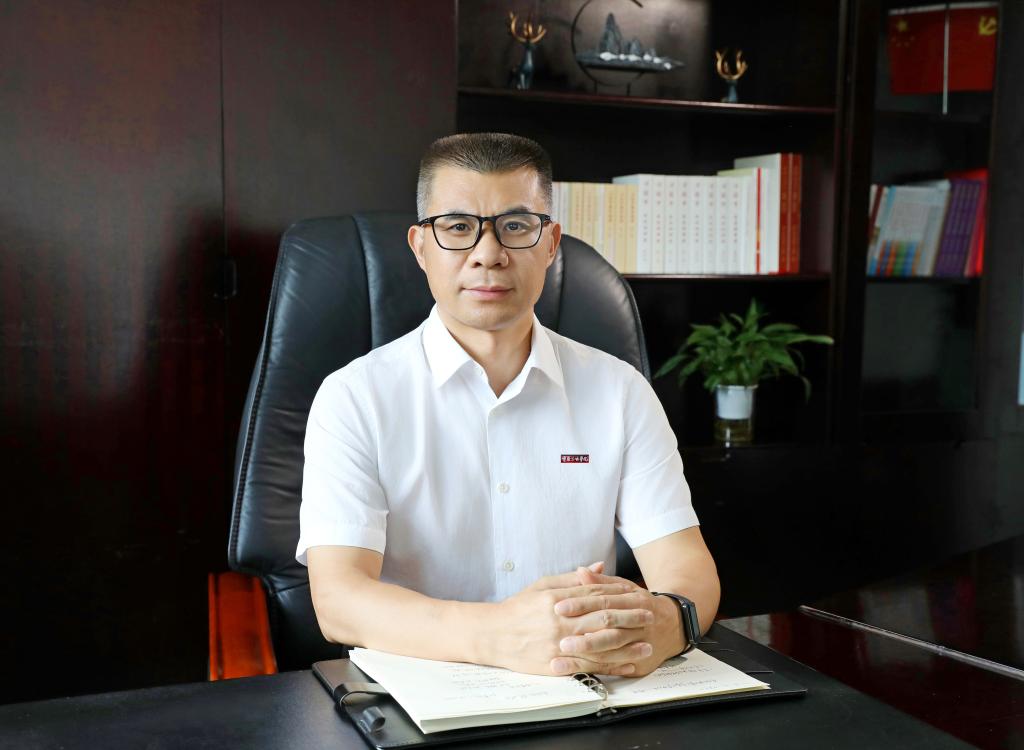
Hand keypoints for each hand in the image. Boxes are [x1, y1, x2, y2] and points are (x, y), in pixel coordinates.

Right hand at [484, 563, 649, 676]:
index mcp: (556, 599)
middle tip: (649, 616)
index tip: (637, 594)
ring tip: (646, 646)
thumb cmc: (517, 609)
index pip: (594, 595)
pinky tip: (625, 667)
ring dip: (625, 646)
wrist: (491, 635)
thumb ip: (572, 579)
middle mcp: (559, 621)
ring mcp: (558, 645)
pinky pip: (587, 666)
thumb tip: (599, 566)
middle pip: (601, 619)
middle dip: (628, 618)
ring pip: (598, 645)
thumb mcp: (542, 586)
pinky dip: (609, 667)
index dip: (619, 595)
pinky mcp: (555, 665)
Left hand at [550, 566, 685, 677]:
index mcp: (633, 600)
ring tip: (562, 656)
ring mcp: (640, 644)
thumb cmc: (641, 605)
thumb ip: (601, 582)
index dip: (580, 604)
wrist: (675, 626)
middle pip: (609, 626)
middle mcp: (638, 622)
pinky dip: (595, 670)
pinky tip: (577, 671)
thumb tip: (580, 571)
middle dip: (583, 632)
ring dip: (587, 653)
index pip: (603, 601)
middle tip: (559, 638)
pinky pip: (616, 668)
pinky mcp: (639, 664)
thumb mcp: (625, 588)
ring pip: (612, 649)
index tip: (558, 607)